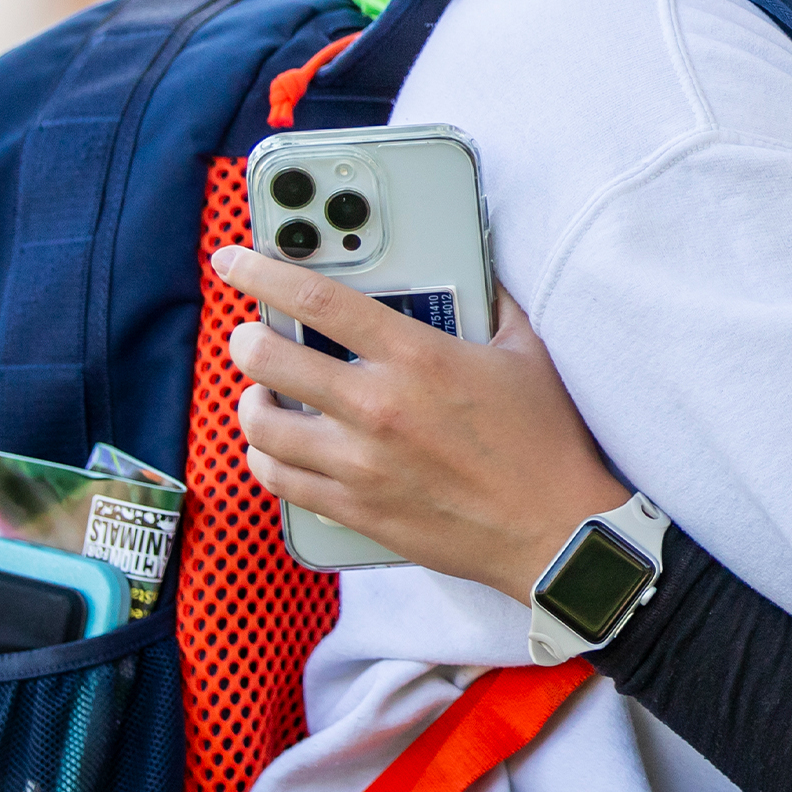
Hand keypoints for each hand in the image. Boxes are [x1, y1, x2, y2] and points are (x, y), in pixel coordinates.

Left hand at [215, 245, 628, 604]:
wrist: (555, 530)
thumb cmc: (546, 443)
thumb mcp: (526, 355)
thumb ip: (494, 305)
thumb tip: (479, 273)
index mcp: (418, 357)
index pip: (318, 300)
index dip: (263, 272)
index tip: (236, 261)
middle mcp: (378, 406)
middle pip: (268, 359)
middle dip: (247, 339)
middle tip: (252, 335)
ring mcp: (361, 463)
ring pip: (261, 425)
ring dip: (253, 402)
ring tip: (264, 395)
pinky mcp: (356, 510)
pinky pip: (279, 479)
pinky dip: (266, 457)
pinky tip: (278, 447)